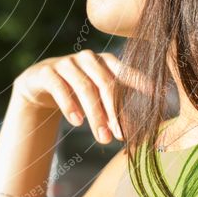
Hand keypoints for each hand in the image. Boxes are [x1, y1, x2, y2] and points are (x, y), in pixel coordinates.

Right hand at [11, 51, 145, 144]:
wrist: (39, 83)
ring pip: (84, 87)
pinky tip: (77, 122)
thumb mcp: (98, 93)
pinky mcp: (47, 72)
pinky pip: (60, 88)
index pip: (125, 74)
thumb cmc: (77, 90)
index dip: (141, 84)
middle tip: (121, 136)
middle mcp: (87, 58)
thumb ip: (118, 102)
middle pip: (106, 83)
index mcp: (105, 61)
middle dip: (115, 111)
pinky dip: (69, 105)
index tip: (158, 97)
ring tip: (102, 138)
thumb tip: (144, 128)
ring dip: (95, 114)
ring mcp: (66, 63)